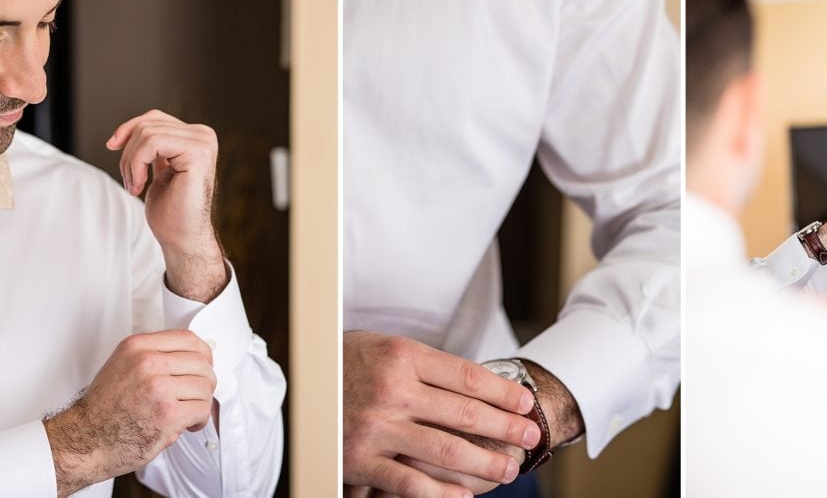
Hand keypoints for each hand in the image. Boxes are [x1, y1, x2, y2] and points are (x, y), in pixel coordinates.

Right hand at [42, 330, 215, 496]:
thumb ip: (155, 355)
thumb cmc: (104, 409)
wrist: (85, 440)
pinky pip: (203, 409)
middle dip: (204, 382)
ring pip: (205, 387)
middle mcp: (148, 363)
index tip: (204, 365)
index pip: (188, 338)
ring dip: (202, 402)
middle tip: (195, 395)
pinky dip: (200, 420)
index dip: (203, 354)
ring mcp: (158, 387)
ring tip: (188, 411)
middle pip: (202, 363)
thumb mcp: (123, 365)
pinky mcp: (168, 413)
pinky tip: (188, 424)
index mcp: (138, 347)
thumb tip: (193, 355)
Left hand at [107, 110, 225, 302]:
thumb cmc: (170, 209)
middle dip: (128, 153)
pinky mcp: (198, 154)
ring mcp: (203, 143)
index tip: (112, 148)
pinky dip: (137, 164)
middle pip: (147, 124)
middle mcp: (204, 136)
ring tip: (134, 185)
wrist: (182, 237)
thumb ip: (153, 146)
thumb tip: (123, 131)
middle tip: (129, 181)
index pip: (154, 118)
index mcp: (197, 137)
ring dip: (130, 162)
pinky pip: (153, 143)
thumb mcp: (157, 167)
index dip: (128, 131)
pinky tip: (140, 185)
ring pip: (147, 133)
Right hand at [343, 331, 541, 497]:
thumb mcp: (386, 346)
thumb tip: (478, 384)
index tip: (525, 402)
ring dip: (484, 462)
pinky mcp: (360, 459)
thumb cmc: (347, 362)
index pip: (467, 376)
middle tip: (529, 436)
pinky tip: (464, 495)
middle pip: (465, 413)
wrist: (294, 381)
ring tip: (509, 469)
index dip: (503, 392)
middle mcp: (393, 390)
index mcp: (403, 356)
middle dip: (505, 427)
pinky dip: (441, 492)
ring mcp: (376, 427)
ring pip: (445, 450)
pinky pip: (410, 482)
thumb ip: (427, 365)